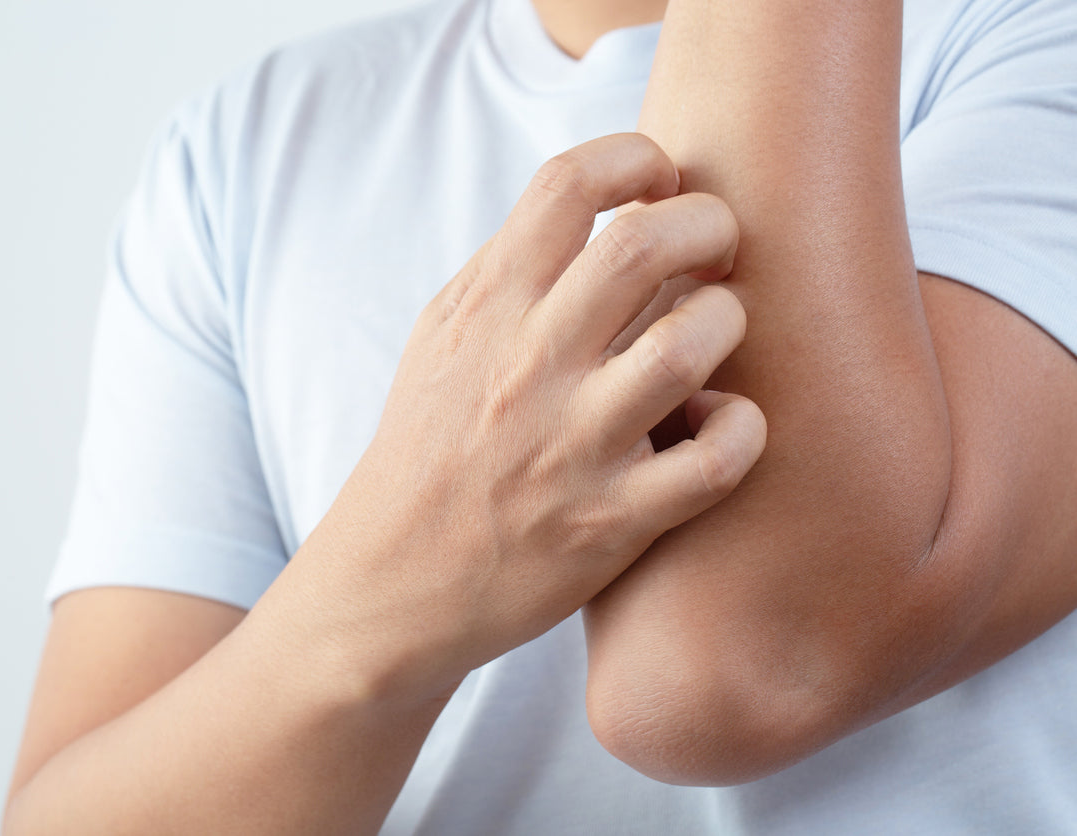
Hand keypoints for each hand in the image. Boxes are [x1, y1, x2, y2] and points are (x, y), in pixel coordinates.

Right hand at [290, 133, 765, 701]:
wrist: (392, 579)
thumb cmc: (428, 449)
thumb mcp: (443, 339)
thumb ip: (512, 272)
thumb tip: (600, 211)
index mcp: (485, 309)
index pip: (567, 185)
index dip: (634, 161)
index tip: (658, 184)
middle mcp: (528, 367)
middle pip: (645, 246)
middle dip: (709, 225)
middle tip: (715, 248)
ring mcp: (572, 446)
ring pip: (689, 344)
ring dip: (726, 321)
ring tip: (714, 332)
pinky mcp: (612, 522)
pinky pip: (714, 460)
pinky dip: (741, 429)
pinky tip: (721, 422)